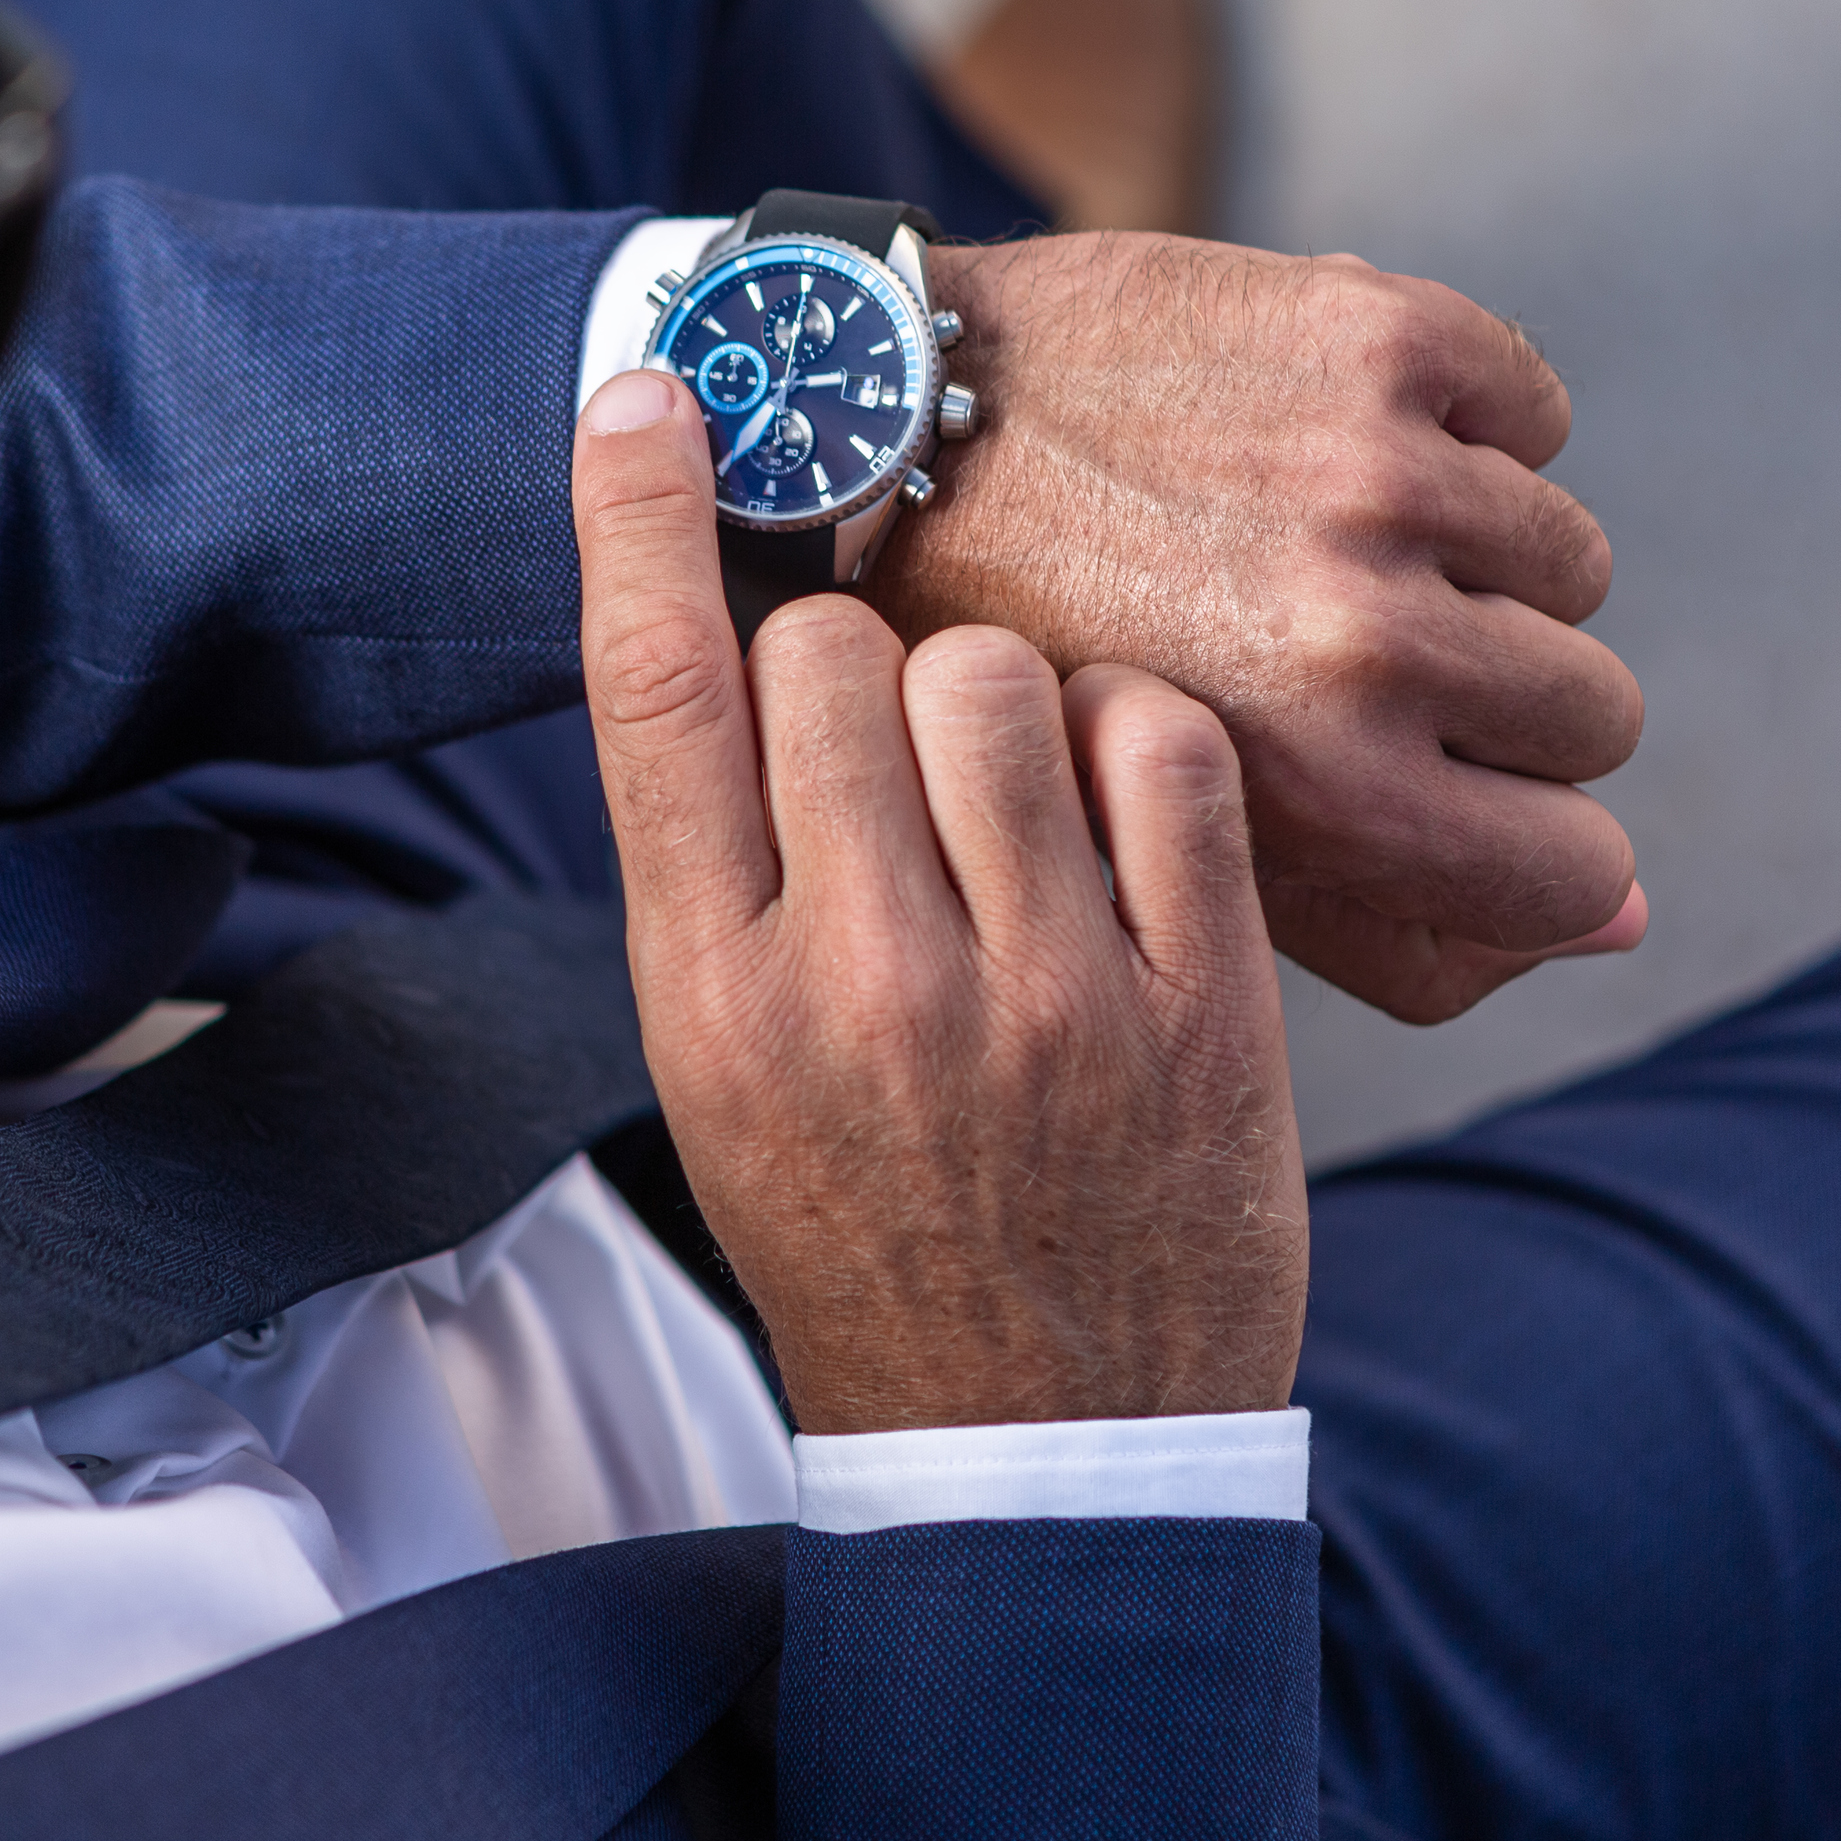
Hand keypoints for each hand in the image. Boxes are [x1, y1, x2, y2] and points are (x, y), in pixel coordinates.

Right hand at [573, 369, 1306, 1432]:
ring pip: (1001, 679)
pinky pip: (1165, 751)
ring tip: (1007, 809)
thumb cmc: (861, 1229)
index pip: (657, 692)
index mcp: (714, 1002)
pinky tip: (1116, 827)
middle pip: (836, 655)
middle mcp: (864, 988)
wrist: (1039, 1450)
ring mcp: (1046, 1000)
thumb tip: (747, 627)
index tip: (652, 391)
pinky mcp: (1200, 1010)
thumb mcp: (723, 1071)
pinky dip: (1139, 751)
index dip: (640, 514)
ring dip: (1002, 702)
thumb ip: (725, 864)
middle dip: (855, 663)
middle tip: (884, 765)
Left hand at [868, 232, 1649, 1022]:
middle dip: (1502, 701)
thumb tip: (1621, 922)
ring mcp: (1377, 478)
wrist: (884, 441)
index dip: (1529, 843)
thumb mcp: (1171, 857)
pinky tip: (1342, 445)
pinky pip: (1534, 409)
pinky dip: (1469, 425)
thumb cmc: (1027, 670)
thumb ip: (1402, 927)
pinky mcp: (1374, 337)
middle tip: (1372, 663)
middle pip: (1594, 711)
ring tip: (1330, 549)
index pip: (1577, 866)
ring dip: (1478, 560)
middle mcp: (1367, 638)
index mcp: (1325, 787)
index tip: (1456, 800)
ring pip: (1572, 561)